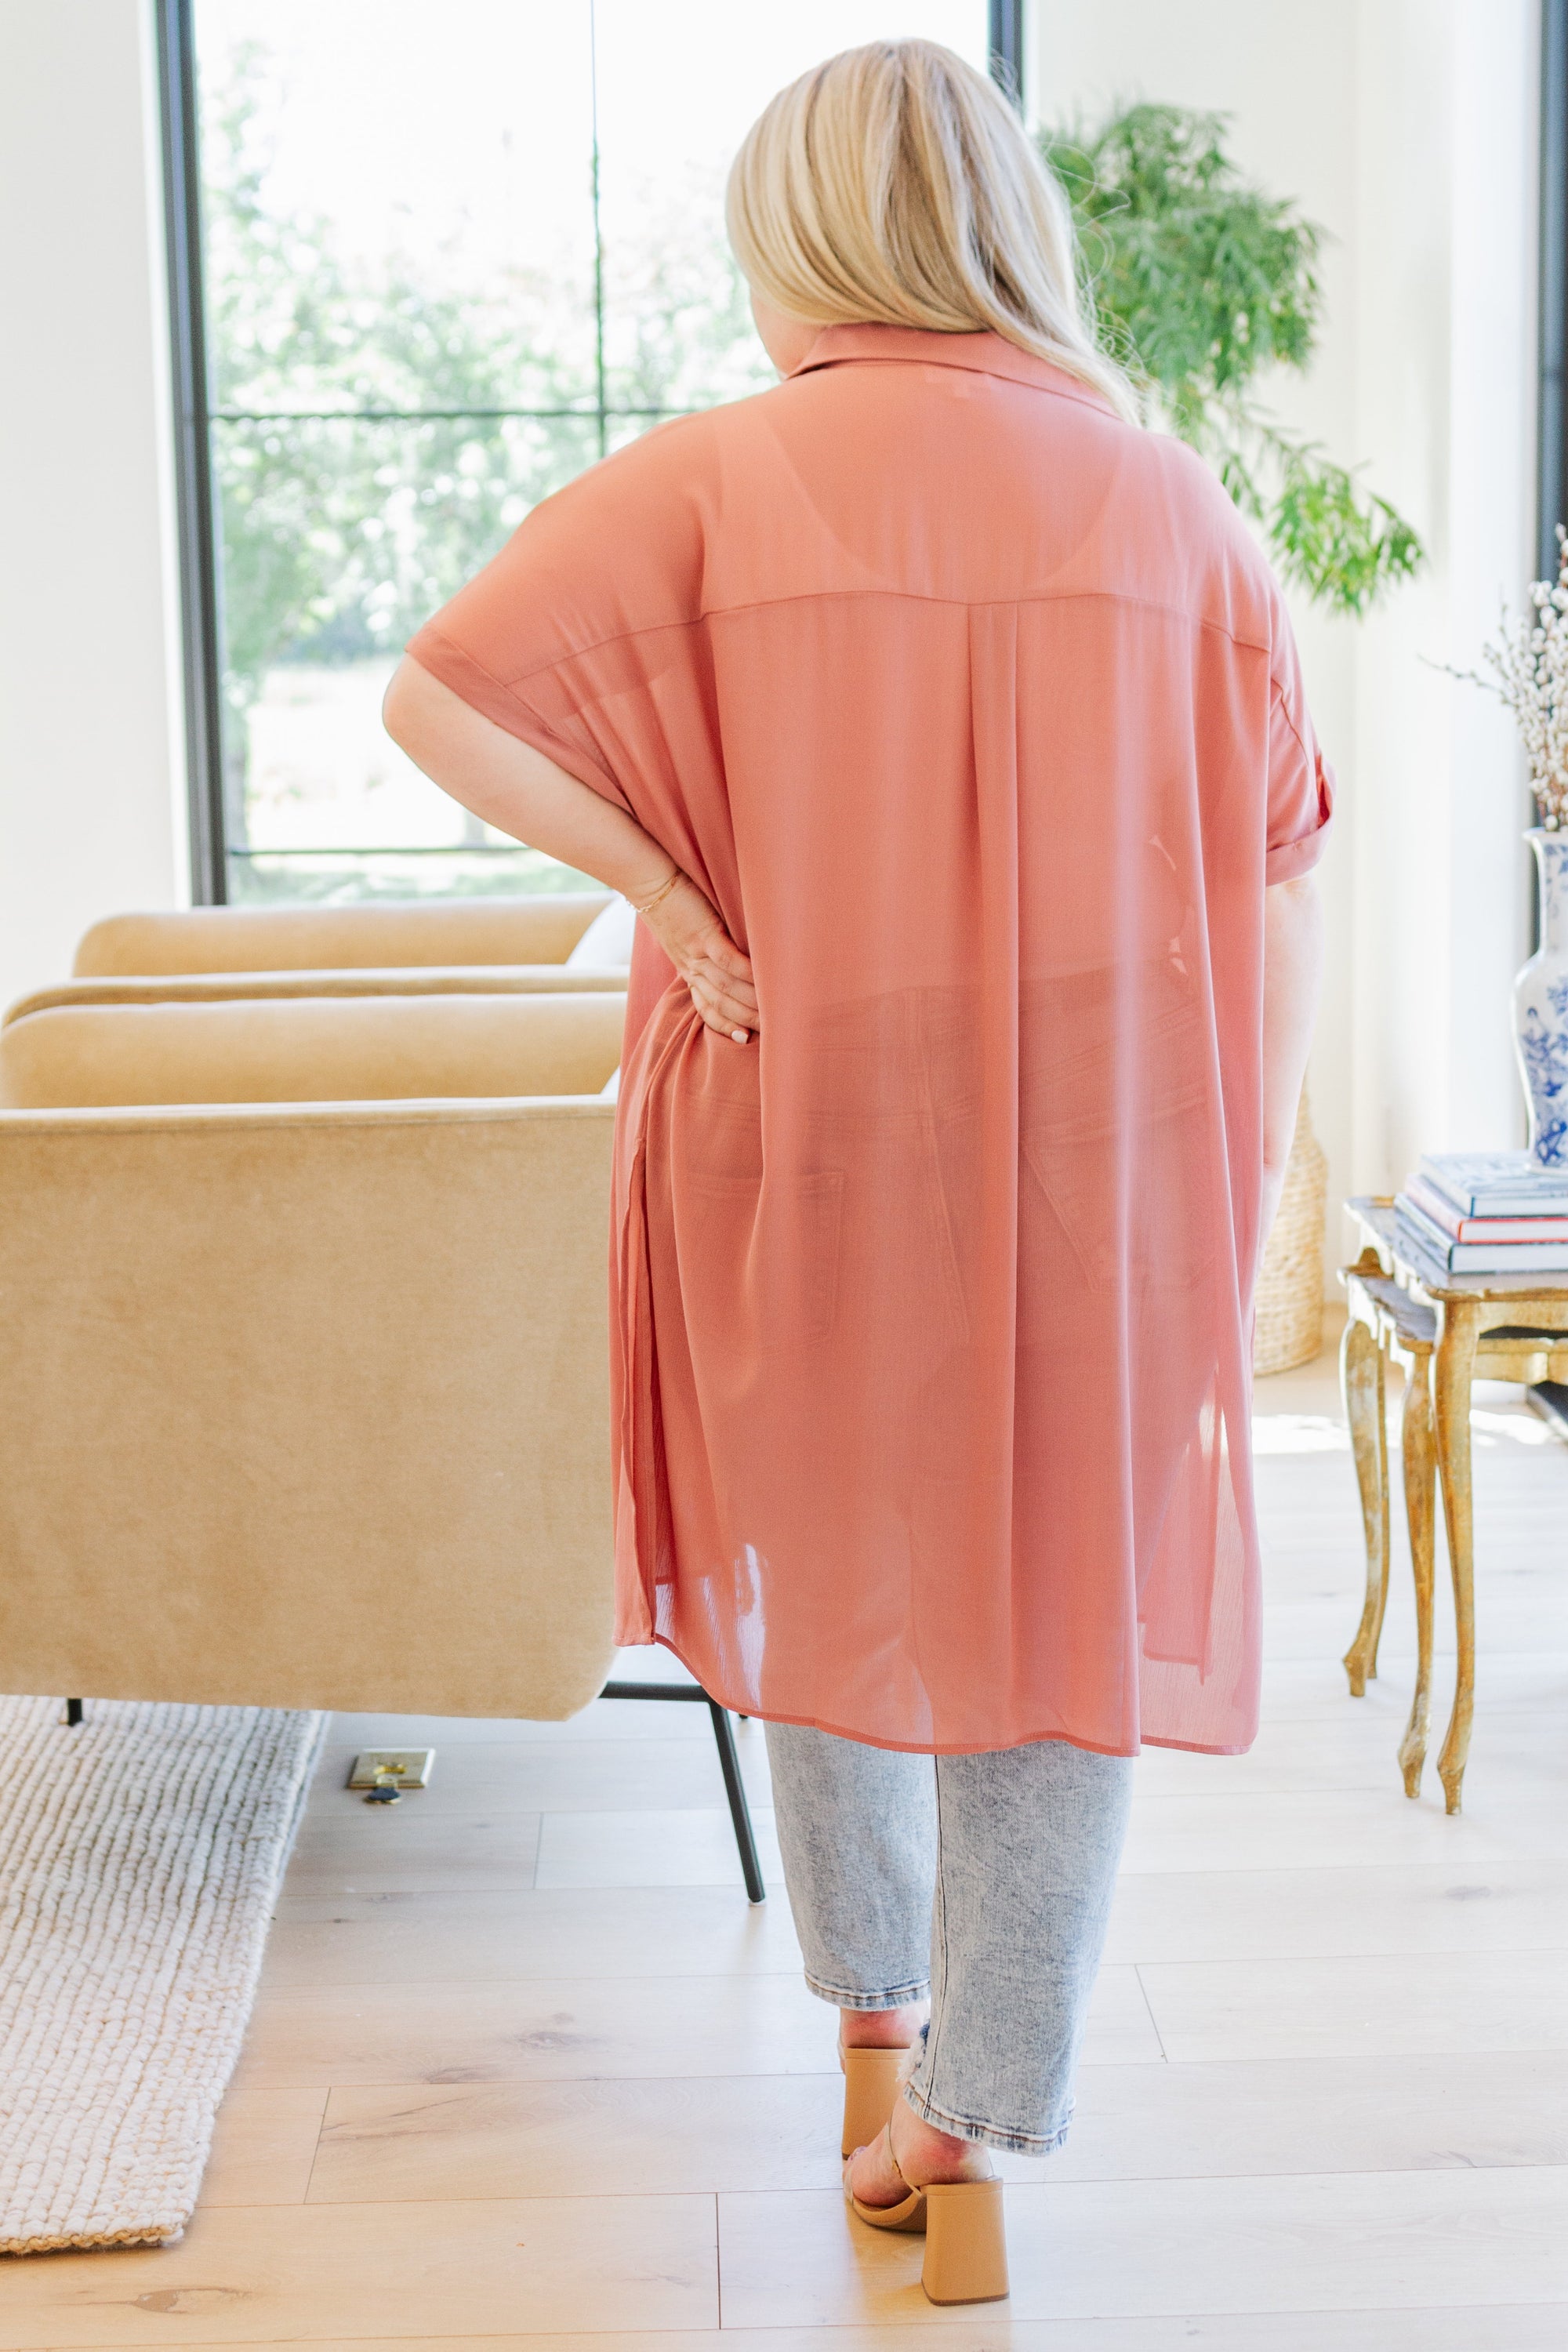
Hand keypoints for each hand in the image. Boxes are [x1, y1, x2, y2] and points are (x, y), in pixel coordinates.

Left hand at [635, 871, 757, 1042]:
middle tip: (773, 1029)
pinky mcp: (703, 935)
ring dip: (752, 1002)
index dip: (727, 1026)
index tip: (746, 1039)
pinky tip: (764, 978)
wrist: (651, 885)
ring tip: (775, 1009)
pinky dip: (747, 973)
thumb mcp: (686, 939)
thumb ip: (706, 955)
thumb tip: (736, 966)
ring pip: (726, 988)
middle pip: (722, 1004)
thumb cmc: (675, 908)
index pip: (708, 1009)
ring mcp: (696, 954)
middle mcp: (692, 969)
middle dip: (747, 1021)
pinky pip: (727, 961)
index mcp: (689, 972)